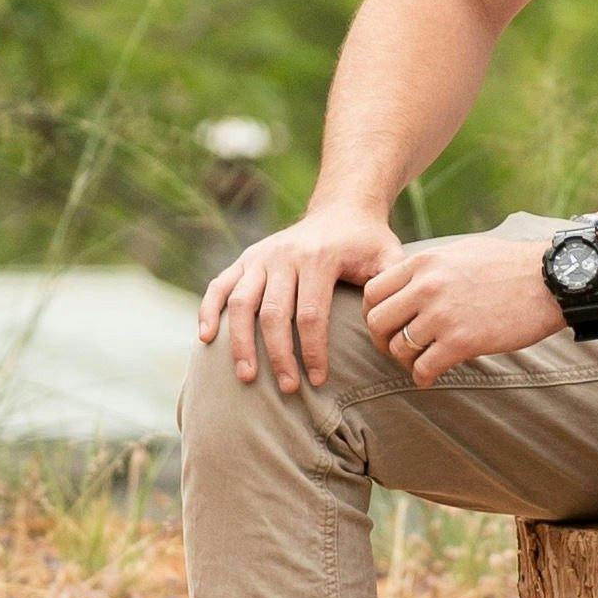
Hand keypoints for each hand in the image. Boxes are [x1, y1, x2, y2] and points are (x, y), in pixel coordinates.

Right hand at [202, 207, 397, 393]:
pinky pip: (219, 285)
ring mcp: (260, 256)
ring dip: (240, 342)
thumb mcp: (390, 258)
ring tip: (247, 377)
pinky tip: (205, 338)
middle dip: (278, 355)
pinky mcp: (245, 259)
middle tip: (287, 388)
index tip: (317, 380)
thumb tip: (386, 326)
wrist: (343, 209)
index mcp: (319, 257)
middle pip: (273, 314)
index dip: (312, 351)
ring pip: (241, 303)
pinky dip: (208, 309)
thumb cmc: (369, 244)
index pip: (311, 313)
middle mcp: (284, 255)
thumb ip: (392, 288)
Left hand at [359, 229, 566, 382]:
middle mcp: (426, 286)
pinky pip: (423, 368)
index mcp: (424, 262)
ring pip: (398, 348)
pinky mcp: (462, 341)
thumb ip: (431, 267)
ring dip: (406, 360)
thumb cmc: (510, 265)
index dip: (375, 313)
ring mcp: (442, 315)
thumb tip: (410, 284)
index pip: (374, 291)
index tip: (389, 324)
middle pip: (377, 322)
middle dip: (383, 340)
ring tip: (421, 362)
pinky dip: (423, 377)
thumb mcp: (462, 252)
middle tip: (397, 348)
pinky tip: (432, 377)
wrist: (548, 280)